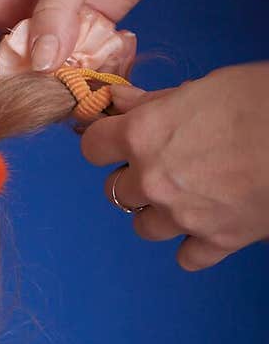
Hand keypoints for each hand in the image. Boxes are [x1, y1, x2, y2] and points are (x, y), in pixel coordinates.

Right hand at [0, 0, 179, 102]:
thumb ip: (58, 9)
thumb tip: (40, 64)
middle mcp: (18, 12)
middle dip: (17, 96)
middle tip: (53, 101)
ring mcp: (52, 26)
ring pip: (38, 78)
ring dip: (59, 92)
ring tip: (89, 87)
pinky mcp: (84, 32)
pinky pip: (76, 70)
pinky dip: (91, 79)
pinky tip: (113, 67)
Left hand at [80, 66, 268, 269]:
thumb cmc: (264, 101)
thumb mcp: (206, 86)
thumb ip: (156, 102)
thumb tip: (121, 101)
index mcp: (145, 135)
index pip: (92, 147)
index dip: (104, 140)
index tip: (116, 137)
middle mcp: (154, 181)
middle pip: (115, 190)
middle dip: (133, 176)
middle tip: (163, 162)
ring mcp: (182, 217)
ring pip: (143, 228)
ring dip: (156, 212)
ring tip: (184, 193)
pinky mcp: (216, 242)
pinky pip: (186, 257)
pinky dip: (193, 244)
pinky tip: (207, 224)